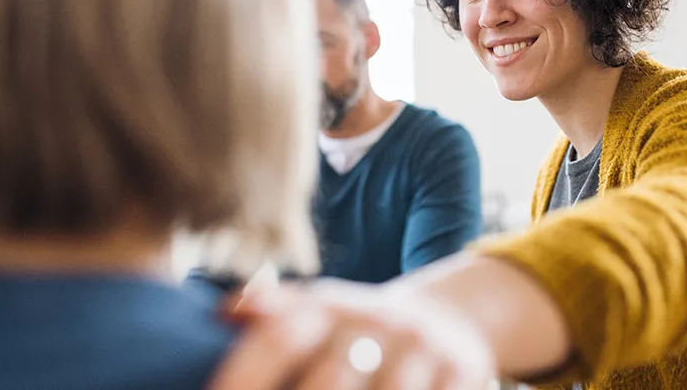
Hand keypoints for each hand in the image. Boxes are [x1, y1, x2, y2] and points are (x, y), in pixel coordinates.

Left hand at [208, 278, 496, 389]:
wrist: (446, 322)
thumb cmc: (359, 331)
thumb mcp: (319, 313)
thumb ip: (273, 313)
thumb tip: (223, 312)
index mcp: (329, 307)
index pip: (279, 337)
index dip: (242, 376)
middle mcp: (378, 321)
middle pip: (329, 379)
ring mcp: (423, 349)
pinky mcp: (464, 371)